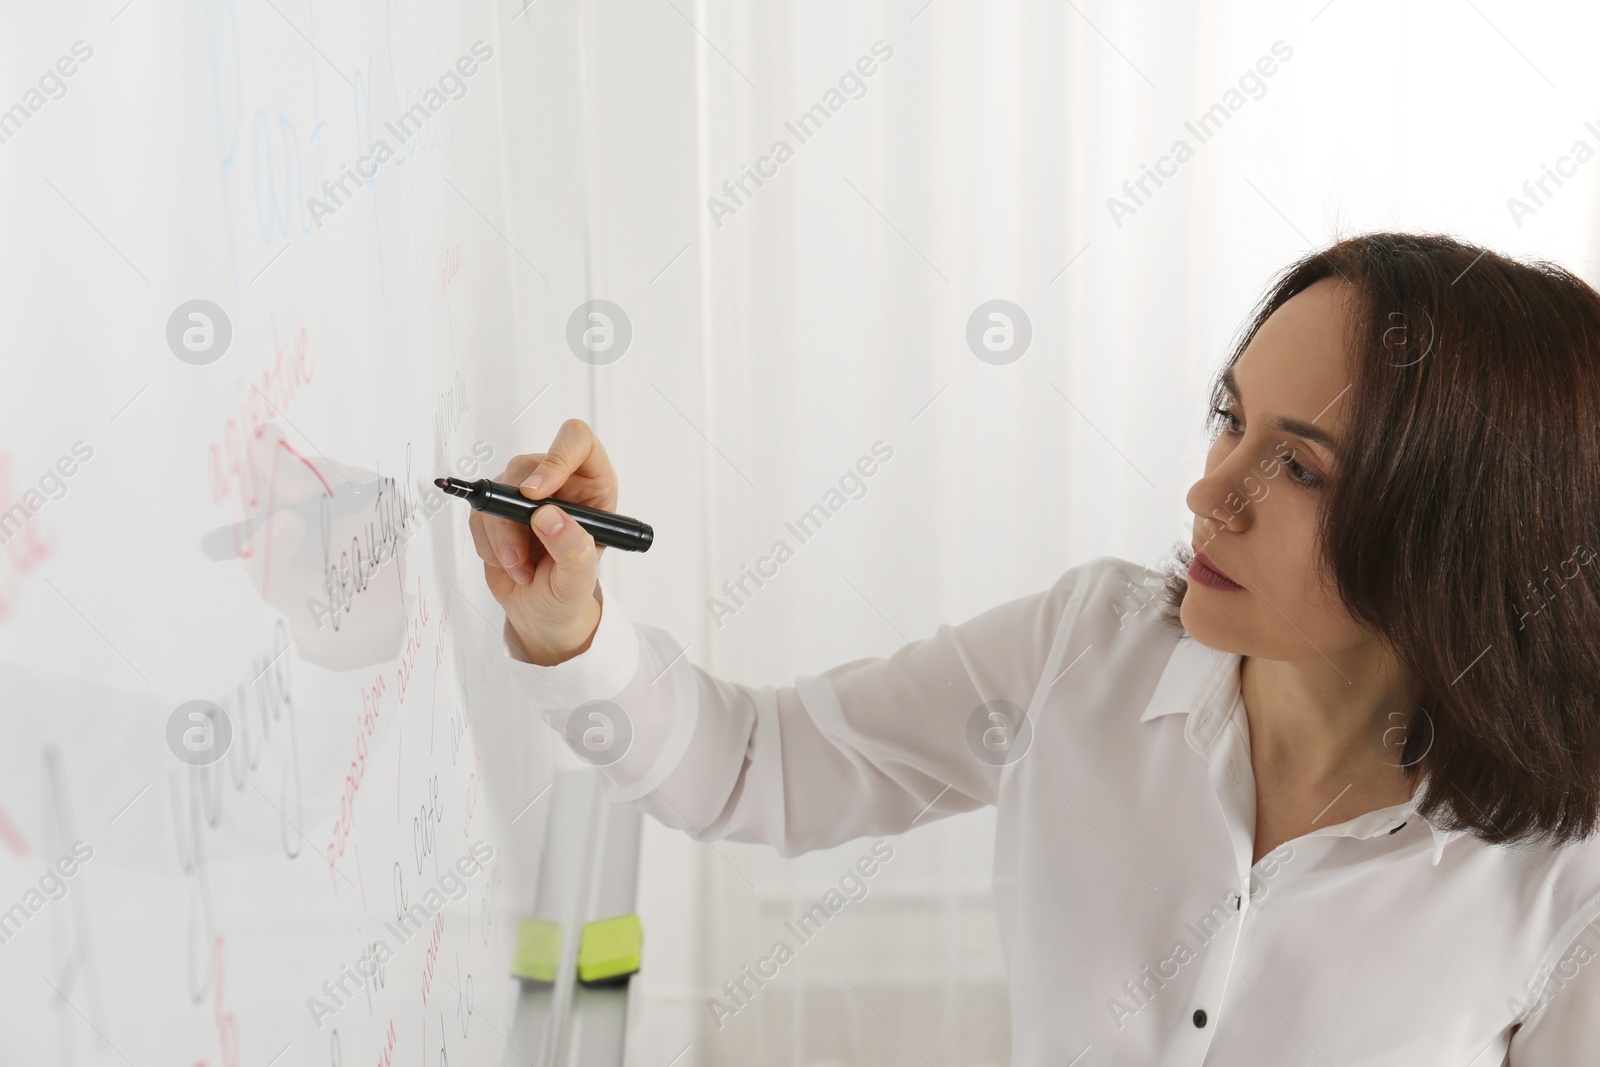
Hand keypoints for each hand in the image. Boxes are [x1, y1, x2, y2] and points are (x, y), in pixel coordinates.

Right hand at [468, 419, 613, 664]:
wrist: (544, 613)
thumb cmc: (569, 592)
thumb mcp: (580, 578)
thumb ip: (573, 548)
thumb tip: (549, 517)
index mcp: (592, 486)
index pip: (576, 443)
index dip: (555, 459)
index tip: (536, 494)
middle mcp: (559, 482)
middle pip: (525, 467)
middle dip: (514, 517)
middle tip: (518, 554)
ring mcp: (525, 494)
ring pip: (497, 492)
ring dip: (501, 537)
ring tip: (521, 569)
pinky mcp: (498, 509)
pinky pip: (479, 514)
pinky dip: (487, 544)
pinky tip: (508, 563)